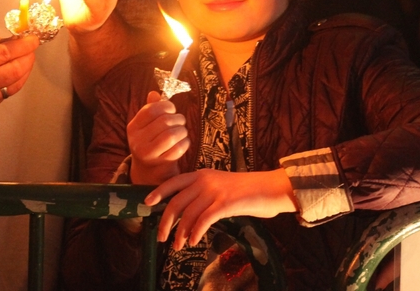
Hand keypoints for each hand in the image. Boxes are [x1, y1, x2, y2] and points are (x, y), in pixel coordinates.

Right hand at [0, 29, 39, 117]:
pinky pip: (4, 96)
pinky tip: (11, 74)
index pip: (5, 54)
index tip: (34, 39)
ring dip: (24, 72)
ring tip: (25, 60)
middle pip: (14, 72)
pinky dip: (11, 83)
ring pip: (13, 86)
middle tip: (31, 49)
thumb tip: (17, 42)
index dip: (24, 46)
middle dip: (28, 58)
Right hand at [128, 91, 189, 185]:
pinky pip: (178, 149)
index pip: (150, 110)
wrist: (149, 172)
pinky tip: (184, 142)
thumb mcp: (147, 126)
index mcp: (133, 127)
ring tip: (182, 131)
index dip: (165, 106)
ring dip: (182, 131)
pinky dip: (185, 143)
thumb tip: (154, 93)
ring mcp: (148, 154)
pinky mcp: (160, 164)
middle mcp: (137, 140)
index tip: (172, 110)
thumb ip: (151, 108)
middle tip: (181, 121)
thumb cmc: (151, 142)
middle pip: (164, 122)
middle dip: (178, 119)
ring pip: (171, 135)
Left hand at [144, 169, 296, 250]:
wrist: (271, 187)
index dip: (159, 192)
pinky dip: (195, 232)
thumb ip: (205, 194)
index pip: (174, 182)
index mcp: (202, 174)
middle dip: (166, 221)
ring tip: (178, 246)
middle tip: (161, 237)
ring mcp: (215, 191)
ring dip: (180, 233)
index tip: (147, 203)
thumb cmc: (248, 191)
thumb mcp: (221, 186)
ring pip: (188, 214)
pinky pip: (204, 220)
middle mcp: (205, 180)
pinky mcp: (225, 203)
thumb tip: (189, 214)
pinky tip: (192, 241)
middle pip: (176, 202)